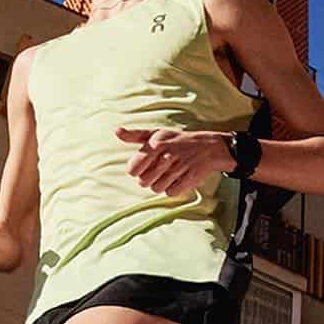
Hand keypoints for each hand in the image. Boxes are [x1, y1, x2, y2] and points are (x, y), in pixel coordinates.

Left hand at [116, 127, 233, 195]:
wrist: (207, 147)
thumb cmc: (176, 141)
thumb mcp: (156, 134)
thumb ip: (135, 135)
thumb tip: (116, 131)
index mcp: (156, 144)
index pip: (133, 169)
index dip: (136, 171)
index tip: (143, 167)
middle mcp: (167, 155)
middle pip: (143, 182)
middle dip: (148, 179)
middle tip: (158, 170)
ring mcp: (178, 168)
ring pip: (156, 188)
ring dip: (160, 184)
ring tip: (168, 174)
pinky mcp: (188, 180)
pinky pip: (170, 192)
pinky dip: (172, 188)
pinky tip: (177, 179)